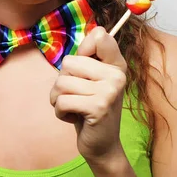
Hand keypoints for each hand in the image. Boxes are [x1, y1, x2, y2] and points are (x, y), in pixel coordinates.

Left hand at [49, 26, 127, 167]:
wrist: (102, 145)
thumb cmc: (90, 108)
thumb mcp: (93, 80)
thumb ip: (91, 57)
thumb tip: (98, 30)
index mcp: (117, 65)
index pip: (100, 36)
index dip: (83, 50)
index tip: (85, 71)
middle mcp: (117, 75)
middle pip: (69, 62)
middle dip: (62, 82)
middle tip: (76, 96)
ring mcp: (109, 91)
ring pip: (61, 82)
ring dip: (58, 99)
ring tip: (74, 108)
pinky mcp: (98, 107)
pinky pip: (62, 101)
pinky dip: (60, 112)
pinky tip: (74, 118)